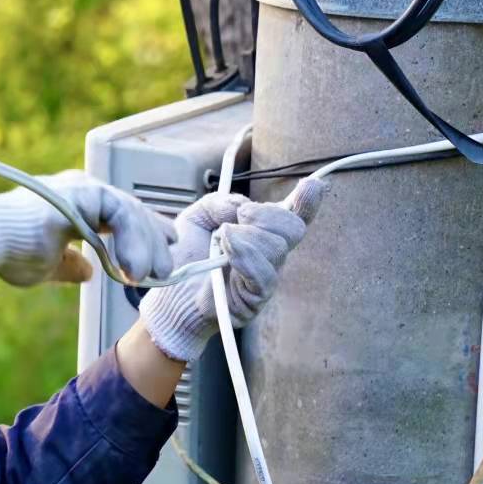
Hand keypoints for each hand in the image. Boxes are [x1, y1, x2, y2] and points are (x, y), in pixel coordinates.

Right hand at [0, 170, 174, 286]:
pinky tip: (133, 264)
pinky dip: (132, 240)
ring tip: (149, 274)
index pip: (120, 216)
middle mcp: (82, 190)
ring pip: (130, 211)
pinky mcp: (82, 192)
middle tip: (165, 269)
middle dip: (153, 242)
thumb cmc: (8, 250)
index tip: (162, 254)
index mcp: (74, 204)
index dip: (144, 235)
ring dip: (145, 245)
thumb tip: (87, 272)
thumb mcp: (48, 265)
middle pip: (131, 211)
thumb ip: (70, 265)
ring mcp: (82, 187)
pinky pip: (120, 213)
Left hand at [136, 180, 326, 362]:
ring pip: (277, 248)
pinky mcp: (256, 299)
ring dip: (247, 236)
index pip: (294, 216)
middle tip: (240, 217)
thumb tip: (243, 206)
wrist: (170, 292)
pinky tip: (226, 249)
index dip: (308, 201)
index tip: (312, 185)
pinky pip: (264, 274)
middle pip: (293, 228)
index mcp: (262, 232)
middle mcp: (270, 254)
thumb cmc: (187, 257)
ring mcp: (266, 277)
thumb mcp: (197, 218)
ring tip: (221, 238)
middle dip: (267, 215)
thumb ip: (220, 203)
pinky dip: (245, 255)